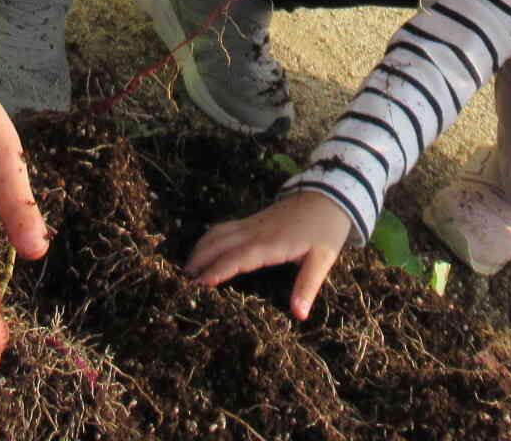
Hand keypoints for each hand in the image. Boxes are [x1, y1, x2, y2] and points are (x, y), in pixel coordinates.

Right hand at [186, 189, 353, 319]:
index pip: (236, 258)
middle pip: (218, 243)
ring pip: (217, 233)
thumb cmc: (325, 229)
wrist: (329, 195)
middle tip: (181, 284)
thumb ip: (308, 286)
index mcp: (270, 243)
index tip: (198, 285)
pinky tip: (203, 252)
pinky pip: (224, 228)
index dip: (216, 271)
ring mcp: (252, 224)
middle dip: (198, 261)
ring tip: (186, 271)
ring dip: (200, 249)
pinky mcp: (253, 220)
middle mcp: (255, 232)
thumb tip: (299, 314)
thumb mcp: (322, 259)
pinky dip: (208, 240)